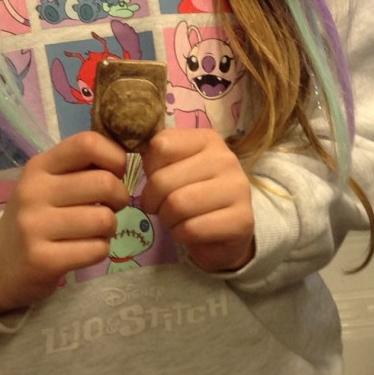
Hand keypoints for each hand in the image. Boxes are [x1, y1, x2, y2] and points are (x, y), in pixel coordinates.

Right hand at [0, 132, 127, 312]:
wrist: (0, 262)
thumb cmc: (38, 215)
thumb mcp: (50, 182)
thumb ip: (83, 166)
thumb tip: (129, 157)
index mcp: (39, 166)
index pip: (88, 143)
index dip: (115, 157)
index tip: (116, 173)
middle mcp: (34, 192)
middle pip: (104, 183)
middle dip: (120, 197)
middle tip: (110, 207)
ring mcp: (35, 227)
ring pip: (105, 219)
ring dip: (110, 228)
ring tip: (95, 231)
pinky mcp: (43, 260)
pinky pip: (97, 249)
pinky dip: (100, 250)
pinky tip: (85, 249)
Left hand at [139, 128, 254, 272]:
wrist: (226, 230)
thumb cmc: (194, 194)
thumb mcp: (176, 168)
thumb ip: (158, 158)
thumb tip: (132, 160)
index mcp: (208, 139)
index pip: (161, 145)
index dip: (150, 169)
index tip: (158, 181)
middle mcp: (227, 159)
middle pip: (164, 179)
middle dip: (153, 201)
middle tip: (161, 209)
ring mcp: (238, 188)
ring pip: (177, 205)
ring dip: (167, 219)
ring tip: (176, 220)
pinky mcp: (241, 219)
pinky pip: (192, 228)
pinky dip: (181, 235)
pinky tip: (190, 231)